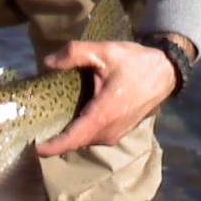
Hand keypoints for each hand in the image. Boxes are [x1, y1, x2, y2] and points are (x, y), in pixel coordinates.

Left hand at [35, 40, 177, 156]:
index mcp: (104, 114)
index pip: (74, 138)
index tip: (36, 149)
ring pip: (86, 141)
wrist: (164, 72)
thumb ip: (74, 54)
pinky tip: (70, 120)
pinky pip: (94, 137)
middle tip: (35, 127)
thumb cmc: (134, 62)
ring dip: (69, 136)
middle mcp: (110, 130)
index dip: (54, 146)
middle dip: (57, 140)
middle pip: (77, 141)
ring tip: (48, 124)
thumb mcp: (103, 51)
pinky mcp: (120, 132)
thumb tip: (46, 63)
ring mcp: (116, 134)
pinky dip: (80, 133)